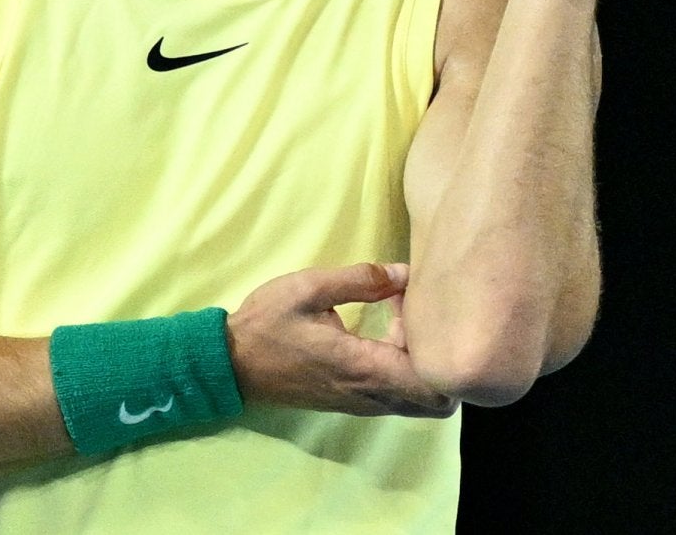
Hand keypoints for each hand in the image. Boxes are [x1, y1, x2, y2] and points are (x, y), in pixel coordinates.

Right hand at [226, 262, 456, 419]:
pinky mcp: (351, 402)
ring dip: (419, 364)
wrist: (233, 363)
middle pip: (436, 401)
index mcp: (364, 369)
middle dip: (439, 361)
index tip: (424, 316)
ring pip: (416, 399)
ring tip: (398, 319)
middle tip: (420, 319)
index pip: (433, 387)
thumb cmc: (268, 323)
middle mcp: (369, 395)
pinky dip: (402, 368)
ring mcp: (361, 404)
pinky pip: (395, 394)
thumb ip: (361, 279)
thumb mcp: (309, 288)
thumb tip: (405, 272)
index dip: (442, 353)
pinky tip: (382, 332)